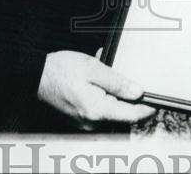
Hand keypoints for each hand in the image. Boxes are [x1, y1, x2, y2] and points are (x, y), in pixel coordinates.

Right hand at [37, 50, 155, 128]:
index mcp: (97, 110)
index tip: (156, 103)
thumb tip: (137, 92)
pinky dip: (101, 94)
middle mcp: (91, 122)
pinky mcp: (80, 118)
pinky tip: (94, 80)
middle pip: (121, 112)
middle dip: (124, 94)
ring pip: (109, 109)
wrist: (35, 76)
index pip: (131, 115)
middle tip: (119, 76)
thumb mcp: (93, 69)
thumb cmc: (60, 71)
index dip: (146, 109)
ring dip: (111, 92)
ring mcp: (85, 122)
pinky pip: (98, 108)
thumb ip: (117, 82)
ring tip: (102, 73)